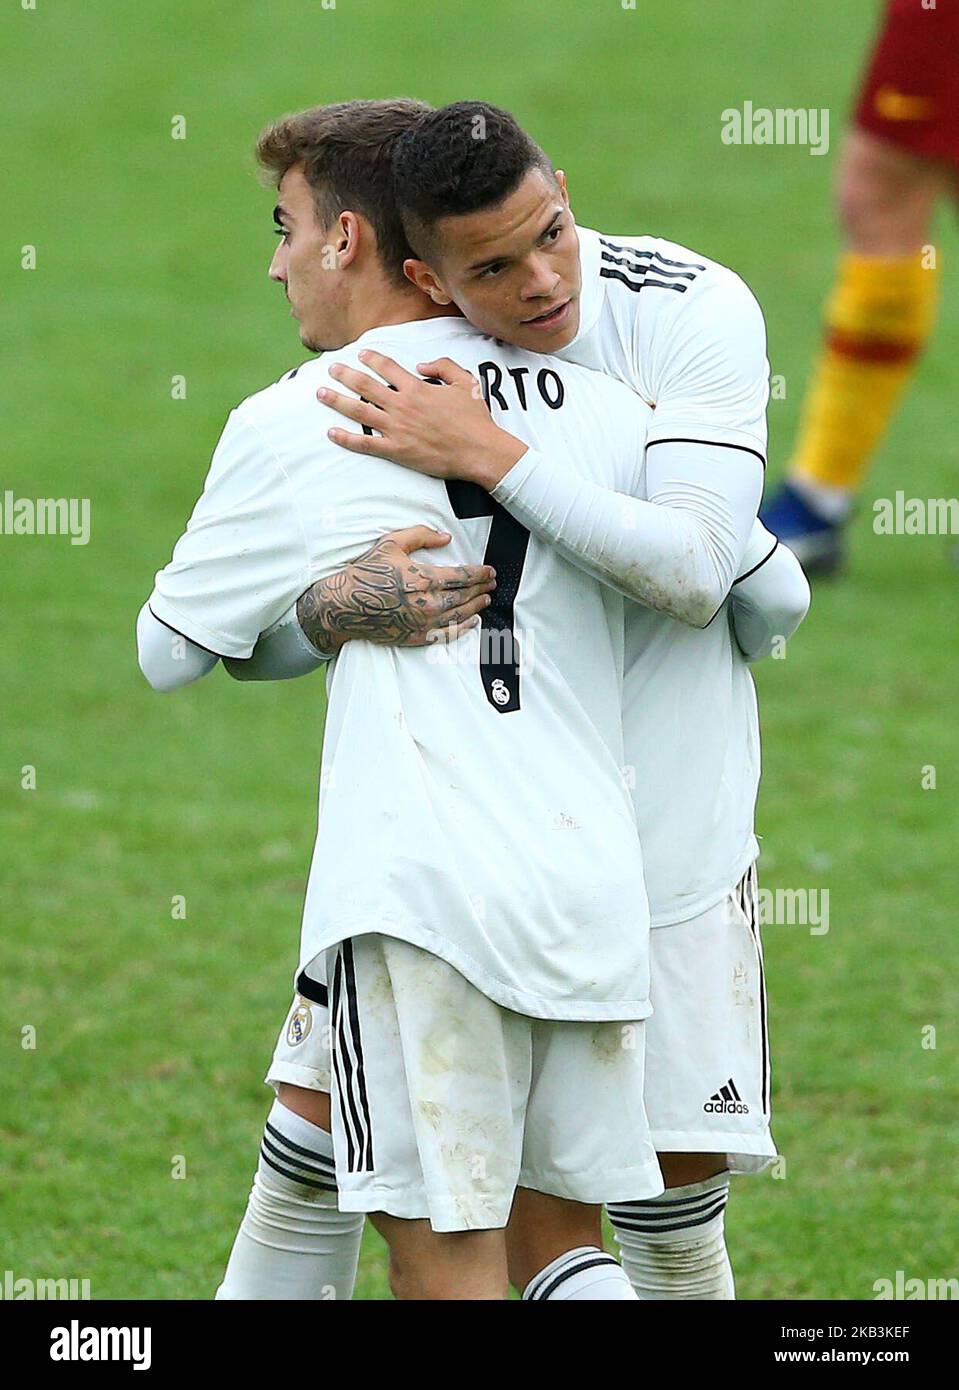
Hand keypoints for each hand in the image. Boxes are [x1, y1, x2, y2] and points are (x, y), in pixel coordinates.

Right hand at [296, 525, 496, 654]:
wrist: (344, 605)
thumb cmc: (366, 572)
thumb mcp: (391, 544)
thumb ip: (421, 535)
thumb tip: (446, 538)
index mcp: (423, 578)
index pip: (462, 576)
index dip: (480, 573)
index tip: (489, 571)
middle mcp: (427, 603)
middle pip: (465, 596)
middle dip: (481, 588)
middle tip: (492, 584)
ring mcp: (423, 623)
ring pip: (460, 615)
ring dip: (476, 606)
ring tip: (485, 599)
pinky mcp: (416, 637)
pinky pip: (448, 634)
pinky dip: (464, 628)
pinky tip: (472, 621)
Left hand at [317, 349, 526, 488]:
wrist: (479, 451)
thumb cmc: (475, 419)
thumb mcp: (465, 382)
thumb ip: (443, 366)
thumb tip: (422, 365)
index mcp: (417, 388)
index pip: (387, 367)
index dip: (372, 359)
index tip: (361, 354)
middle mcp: (402, 406)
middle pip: (365, 385)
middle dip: (345, 375)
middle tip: (330, 368)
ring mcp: (396, 429)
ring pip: (359, 411)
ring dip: (337, 401)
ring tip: (320, 393)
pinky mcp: (396, 450)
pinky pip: (365, 443)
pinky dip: (346, 438)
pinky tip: (331, 432)